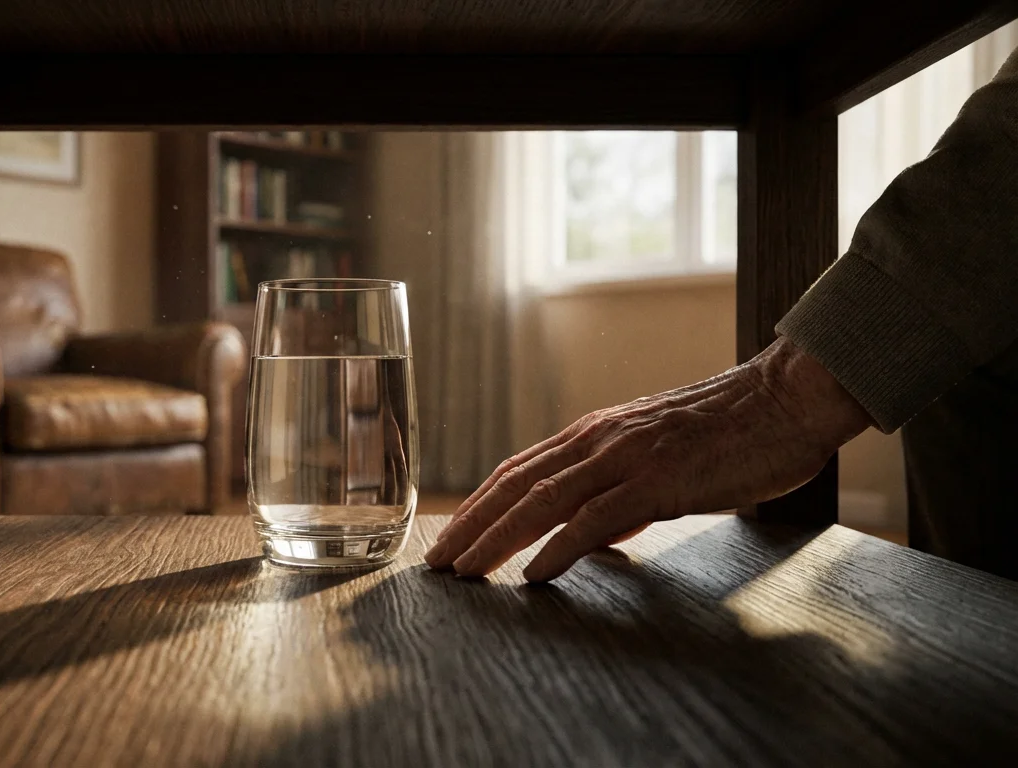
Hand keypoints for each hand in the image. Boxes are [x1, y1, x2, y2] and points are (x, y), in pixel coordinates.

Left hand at [423, 337, 870, 582]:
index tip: (447, 539)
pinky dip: (560, 548)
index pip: (517, 472)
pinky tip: (535, 574)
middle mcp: (598, 440)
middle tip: (433, 566)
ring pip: (542, 502)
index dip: (476, 507)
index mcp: (594, 434)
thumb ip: (621, 496)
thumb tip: (594, 537)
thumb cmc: (731, 432)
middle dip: (468, 528)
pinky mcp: (658, 480)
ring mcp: (625, 458)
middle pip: (514, 487)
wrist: (786, 398)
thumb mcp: (660, 461)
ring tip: (464, 573)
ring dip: (496, 540)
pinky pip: (596, 519)